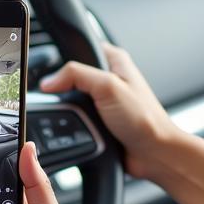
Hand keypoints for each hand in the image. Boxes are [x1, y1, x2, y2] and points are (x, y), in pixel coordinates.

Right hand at [39, 43, 177, 180]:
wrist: (153, 154)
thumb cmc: (144, 119)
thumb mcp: (108, 87)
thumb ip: (76, 76)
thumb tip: (49, 81)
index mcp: (115, 60)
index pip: (80, 50)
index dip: (66, 60)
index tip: (58, 77)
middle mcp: (110, 78)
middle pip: (72, 77)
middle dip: (68, 90)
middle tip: (78, 101)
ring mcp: (104, 100)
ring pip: (72, 100)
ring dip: (73, 111)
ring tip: (86, 118)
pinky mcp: (99, 119)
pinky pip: (76, 118)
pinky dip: (76, 124)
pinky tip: (85, 128)